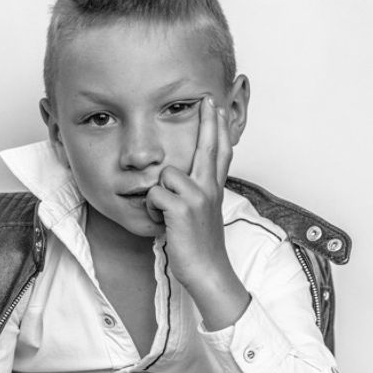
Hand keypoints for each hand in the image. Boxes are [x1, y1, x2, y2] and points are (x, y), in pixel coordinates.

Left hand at [145, 96, 249, 329]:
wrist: (208, 271)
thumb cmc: (200, 248)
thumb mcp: (202, 216)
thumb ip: (196, 196)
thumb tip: (179, 183)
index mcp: (213, 190)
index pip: (220, 153)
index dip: (219, 130)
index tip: (217, 108)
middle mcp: (209, 189)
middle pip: (208, 147)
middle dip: (208, 122)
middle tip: (207, 100)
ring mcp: (197, 197)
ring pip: (165, 175)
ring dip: (158, 196)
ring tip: (166, 216)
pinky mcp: (181, 208)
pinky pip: (154, 195)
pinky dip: (152, 211)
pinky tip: (163, 225)